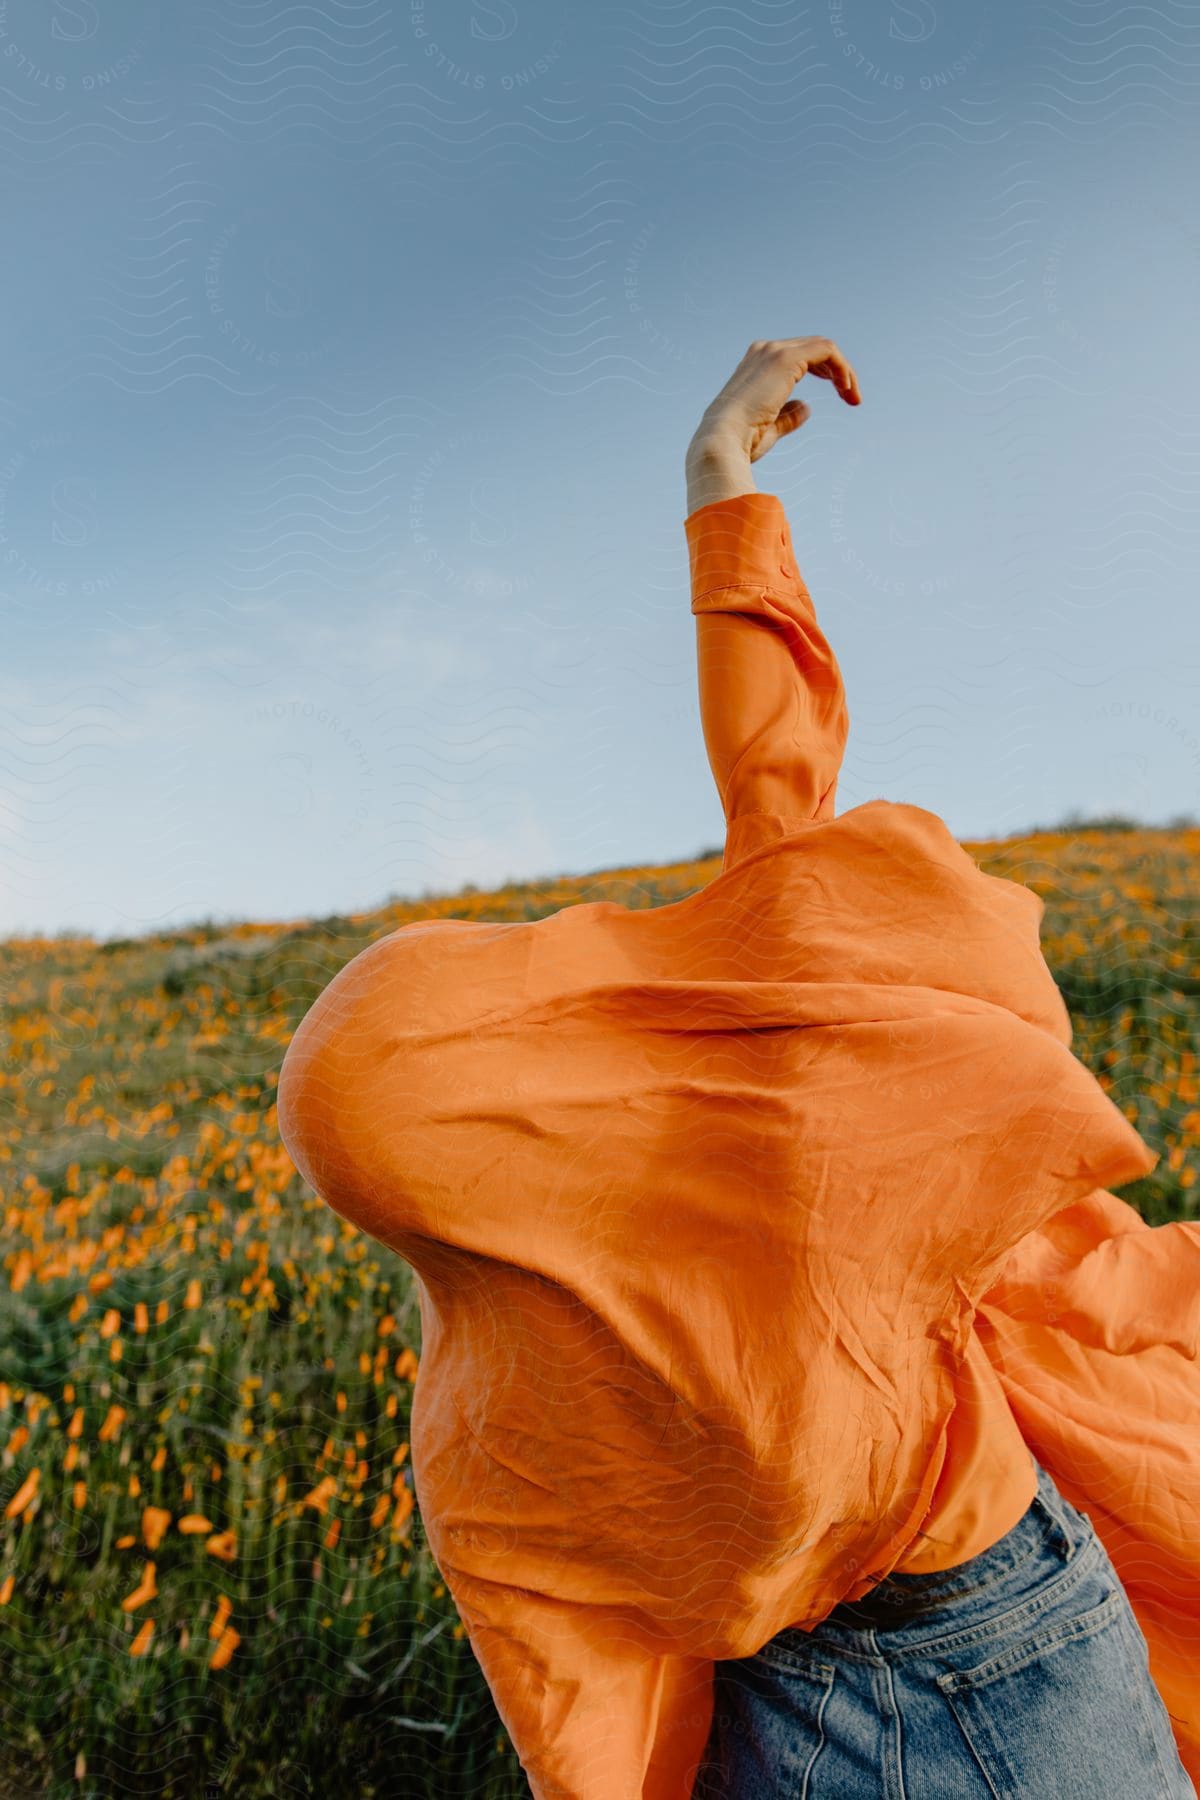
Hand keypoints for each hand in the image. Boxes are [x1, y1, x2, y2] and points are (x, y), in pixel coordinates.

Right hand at [687, 336, 861, 468]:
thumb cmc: (741, 442)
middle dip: (838, 372)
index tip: (842, 396)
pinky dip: (842, 368)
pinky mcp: (786, 358)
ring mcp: (774, 351)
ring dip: (844, 371)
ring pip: (823, 348)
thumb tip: (806, 408)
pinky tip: (846, 389)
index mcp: (756, 364)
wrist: (723, 442)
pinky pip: (826, 351)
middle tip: (853, 398)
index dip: (825, 373)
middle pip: (814, 350)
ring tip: (853, 397)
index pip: (801, 357)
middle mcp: (764, 351)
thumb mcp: (770, 426)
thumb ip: (788, 415)